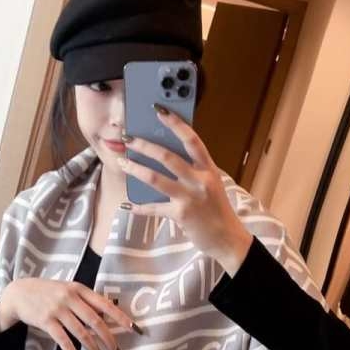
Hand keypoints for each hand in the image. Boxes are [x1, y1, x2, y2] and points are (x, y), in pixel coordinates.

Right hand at [0, 278, 143, 349]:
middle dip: (110, 340)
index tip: (135, 330)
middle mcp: (70, 298)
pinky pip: (64, 342)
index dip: (121, 317)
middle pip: (96, 321)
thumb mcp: (69, 289)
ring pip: (82, 334)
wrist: (19, 292)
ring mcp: (58, 310)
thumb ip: (87, 300)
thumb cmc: (49, 292)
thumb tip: (112, 313)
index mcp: (80, 289)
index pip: (105, 304)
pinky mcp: (46, 322)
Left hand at [118, 106, 252, 276]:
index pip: (192, 140)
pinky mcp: (181, 215)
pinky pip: (154, 208)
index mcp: (208, 169)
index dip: (175, 123)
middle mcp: (200, 180)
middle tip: (128, 138)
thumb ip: (193, 170)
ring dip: (135, 169)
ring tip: (122, 162)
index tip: (159, 110)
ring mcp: (190, 197)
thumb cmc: (216, 209)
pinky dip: (140, 206)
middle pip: (168, 156)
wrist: (227, 239)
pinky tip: (128, 205)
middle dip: (144, 145)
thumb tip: (164, 156)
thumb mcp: (210, 184)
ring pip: (156, 178)